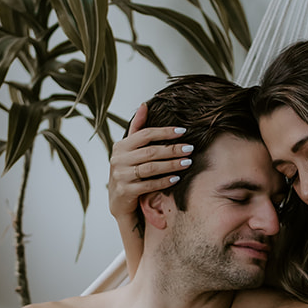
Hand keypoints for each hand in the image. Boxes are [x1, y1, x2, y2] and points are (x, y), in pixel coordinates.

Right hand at [108, 103, 193, 228]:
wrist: (118, 202)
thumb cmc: (128, 172)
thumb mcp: (129, 150)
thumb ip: (137, 129)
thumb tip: (144, 105)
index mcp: (120, 146)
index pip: (145, 134)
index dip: (164, 132)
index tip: (183, 131)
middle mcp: (118, 159)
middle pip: (150, 151)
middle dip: (172, 149)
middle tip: (190, 148)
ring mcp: (121, 176)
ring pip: (151, 167)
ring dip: (171, 164)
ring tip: (187, 162)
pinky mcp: (126, 192)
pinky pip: (149, 184)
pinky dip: (164, 180)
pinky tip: (176, 178)